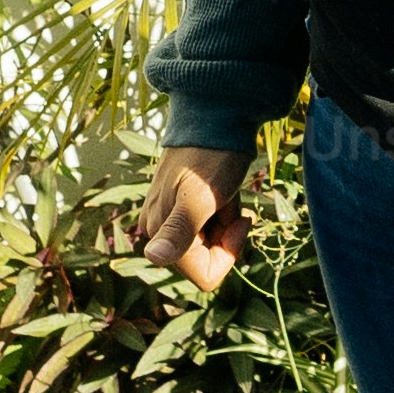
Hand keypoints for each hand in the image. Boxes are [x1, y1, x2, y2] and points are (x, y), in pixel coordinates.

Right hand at [133, 146, 250, 294]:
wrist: (214, 116)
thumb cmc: (212, 155)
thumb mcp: (201, 195)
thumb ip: (180, 228)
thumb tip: (154, 257)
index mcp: (161, 232)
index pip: (204, 277)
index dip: (228, 255)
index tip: (239, 221)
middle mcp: (158, 229)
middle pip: (205, 259)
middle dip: (225, 236)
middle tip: (228, 202)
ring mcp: (168, 217)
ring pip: (208, 243)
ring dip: (225, 222)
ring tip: (225, 193)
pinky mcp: (178, 206)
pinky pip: (207, 226)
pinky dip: (222, 213)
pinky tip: (222, 191)